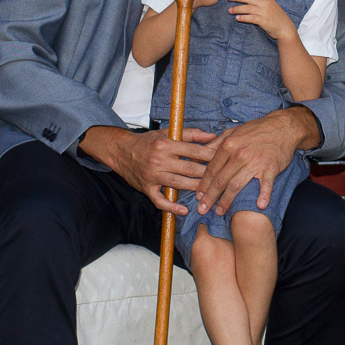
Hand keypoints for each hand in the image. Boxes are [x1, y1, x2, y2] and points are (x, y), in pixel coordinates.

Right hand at [79, 125, 220, 215]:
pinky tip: (184, 210)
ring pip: (179, 184)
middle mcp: (159, 160)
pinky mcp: (146, 188)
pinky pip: (160, 201)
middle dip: (207, 173)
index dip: (209, 155)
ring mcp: (152, 175)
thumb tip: (212, 137)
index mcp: (165, 144)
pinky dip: (172, 207)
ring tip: (210, 191)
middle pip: (189, 168)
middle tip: (221, 177)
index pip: (193, 150)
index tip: (222, 159)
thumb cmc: (148, 142)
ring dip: (195, 188)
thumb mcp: (167, 133)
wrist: (122, 151)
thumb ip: (191, 134)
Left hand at [192, 108, 317, 214]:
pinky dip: (264, 195)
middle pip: (221, 180)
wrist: (282, 127)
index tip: (198, 196)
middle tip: (202, 209)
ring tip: (220, 212)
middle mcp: (240, 155)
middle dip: (210, 197)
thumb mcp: (233, 132)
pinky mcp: (270, 168)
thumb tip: (198, 154)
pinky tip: (260, 205)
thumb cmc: (256, 130)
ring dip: (227, 200)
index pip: (212, 169)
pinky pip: (266, 184)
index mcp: (229, 145)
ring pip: (237, 185)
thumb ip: (215, 144)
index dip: (204, 184)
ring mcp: (255, 162)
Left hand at [224, 0, 297, 41]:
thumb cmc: (277, 16)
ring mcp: (263, 12)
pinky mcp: (262, 21)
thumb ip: (262, 1)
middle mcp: (265, 3)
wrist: (284, 28)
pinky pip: (250, 18)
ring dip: (237, 9)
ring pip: (247, 8)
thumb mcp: (271, 5)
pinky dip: (243, 18)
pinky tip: (237, 18)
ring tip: (230, 10)